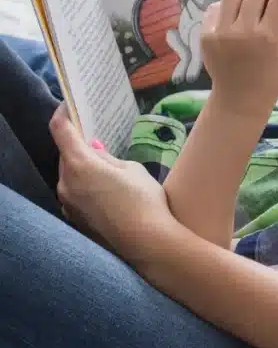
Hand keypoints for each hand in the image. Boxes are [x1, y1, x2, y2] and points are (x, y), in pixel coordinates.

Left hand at [51, 104, 176, 263]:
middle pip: (65, 155)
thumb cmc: (143, 201)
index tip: (70, 104)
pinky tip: (108, 191)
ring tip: (106, 167)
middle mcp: (65, 183)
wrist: (147, 243)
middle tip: (96, 137)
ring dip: (83, 167)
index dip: (63, 113)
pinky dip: (86, 186)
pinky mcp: (75, 219)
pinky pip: (75, 194)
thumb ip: (107, 157)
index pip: (60, 130)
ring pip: (70, 176)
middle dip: (78, 144)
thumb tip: (94, 150)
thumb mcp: (132, 169)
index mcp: (79, 165)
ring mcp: (68, 204)